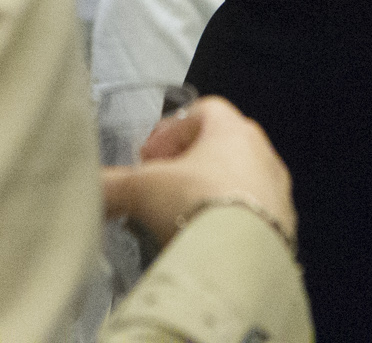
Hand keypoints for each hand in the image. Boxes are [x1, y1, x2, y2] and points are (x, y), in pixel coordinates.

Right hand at [100, 95, 294, 250]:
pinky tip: (203, 242)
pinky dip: (226, 224)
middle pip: (220, 147)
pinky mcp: (283, 227)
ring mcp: (276, 191)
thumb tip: (88, 188)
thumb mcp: (140, 189)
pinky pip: (250, 217)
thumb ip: (111, 185)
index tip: (149, 155)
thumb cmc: (200, 207)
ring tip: (179, 219)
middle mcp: (261, 153)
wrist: (239, 258)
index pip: (201, 111)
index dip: (169, 130)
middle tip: (161, 186)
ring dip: (208, 194)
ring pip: (237, 182)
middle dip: (187, 165)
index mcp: (232, 129)